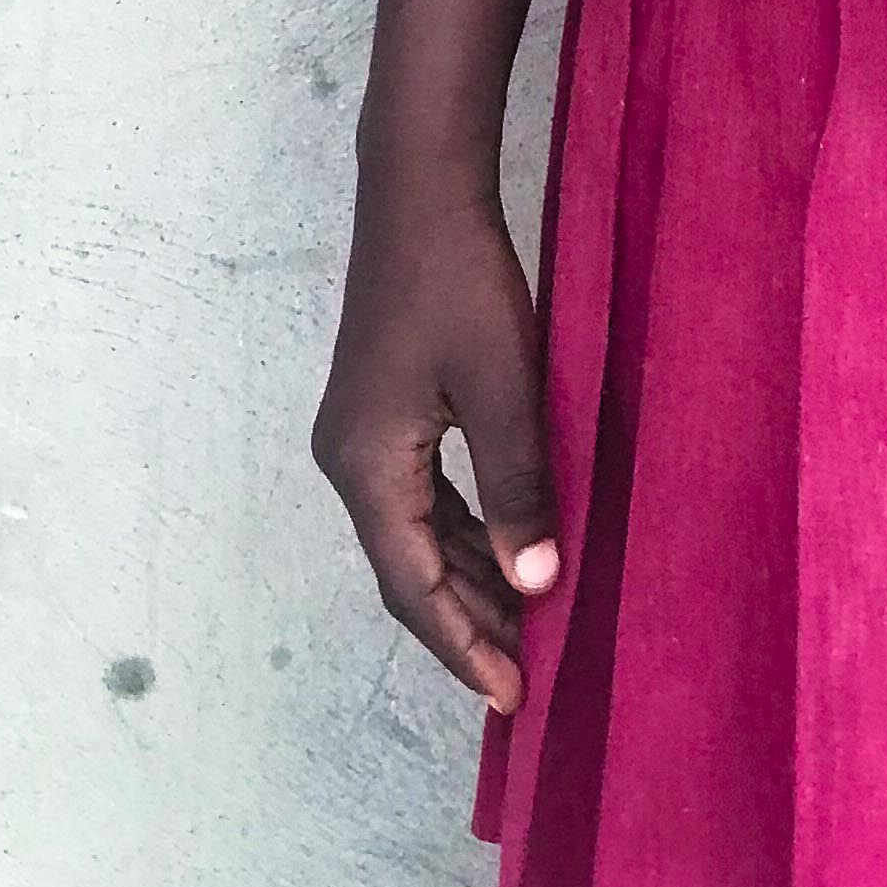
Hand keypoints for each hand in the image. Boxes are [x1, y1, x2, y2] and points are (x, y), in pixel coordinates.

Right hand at [311, 180, 560, 715]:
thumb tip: (536, 582)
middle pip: (408, 571)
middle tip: (527, 671)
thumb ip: (518, 486)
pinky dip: (463, 531)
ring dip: (467, 577)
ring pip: (415, 535)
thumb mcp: (503, 387)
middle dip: (466, 624)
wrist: (421, 191)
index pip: (414, 588)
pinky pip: (421, 497)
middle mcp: (349, 462)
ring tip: (526, 621)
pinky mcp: (381, 409)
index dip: (464, 646)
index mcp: (367, 468)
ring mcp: (361, 435)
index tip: (512, 695)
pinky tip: (506, 543)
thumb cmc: (459, 280)